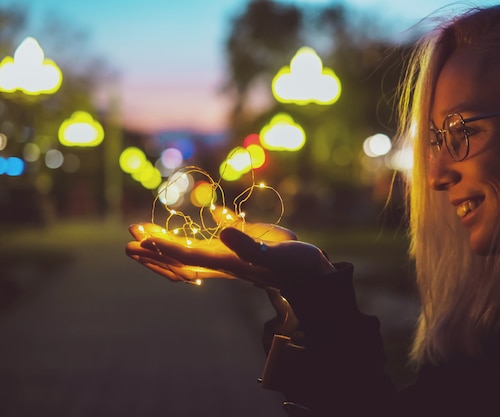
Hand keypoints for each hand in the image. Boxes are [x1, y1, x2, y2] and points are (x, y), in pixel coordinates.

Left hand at [126, 208, 334, 287]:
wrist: (310, 273)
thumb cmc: (294, 266)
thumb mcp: (273, 254)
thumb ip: (248, 244)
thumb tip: (221, 228)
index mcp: (226, 261)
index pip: (187, 256)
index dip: (163, 248)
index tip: (140, 239)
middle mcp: (223, 259)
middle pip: (180, 258)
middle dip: (153, 251)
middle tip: (128, 240)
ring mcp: (230, 251)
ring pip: (191, 248)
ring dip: (166, 241)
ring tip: (143, 232)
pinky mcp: (242, 241)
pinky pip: (218, 234)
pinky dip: (206, 226)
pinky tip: (204, 213)